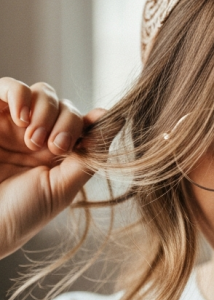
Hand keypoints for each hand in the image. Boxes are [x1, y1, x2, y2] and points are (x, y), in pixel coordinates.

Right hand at [0, 78, 102, 259]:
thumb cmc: (21, 213)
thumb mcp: (62, 188)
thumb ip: (88, 157)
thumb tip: (116, 121)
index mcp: (60, 153)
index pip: (83, 122)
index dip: (92, 120)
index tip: (95, 125)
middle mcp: (39, 134)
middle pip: (65, 105)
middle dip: (66, 122)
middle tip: (55, 148)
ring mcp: (14, 123)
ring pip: (42, 92)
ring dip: (45, 111)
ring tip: (33, 141)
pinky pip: (8, 86)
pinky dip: (20, 94)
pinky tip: (21, 118)